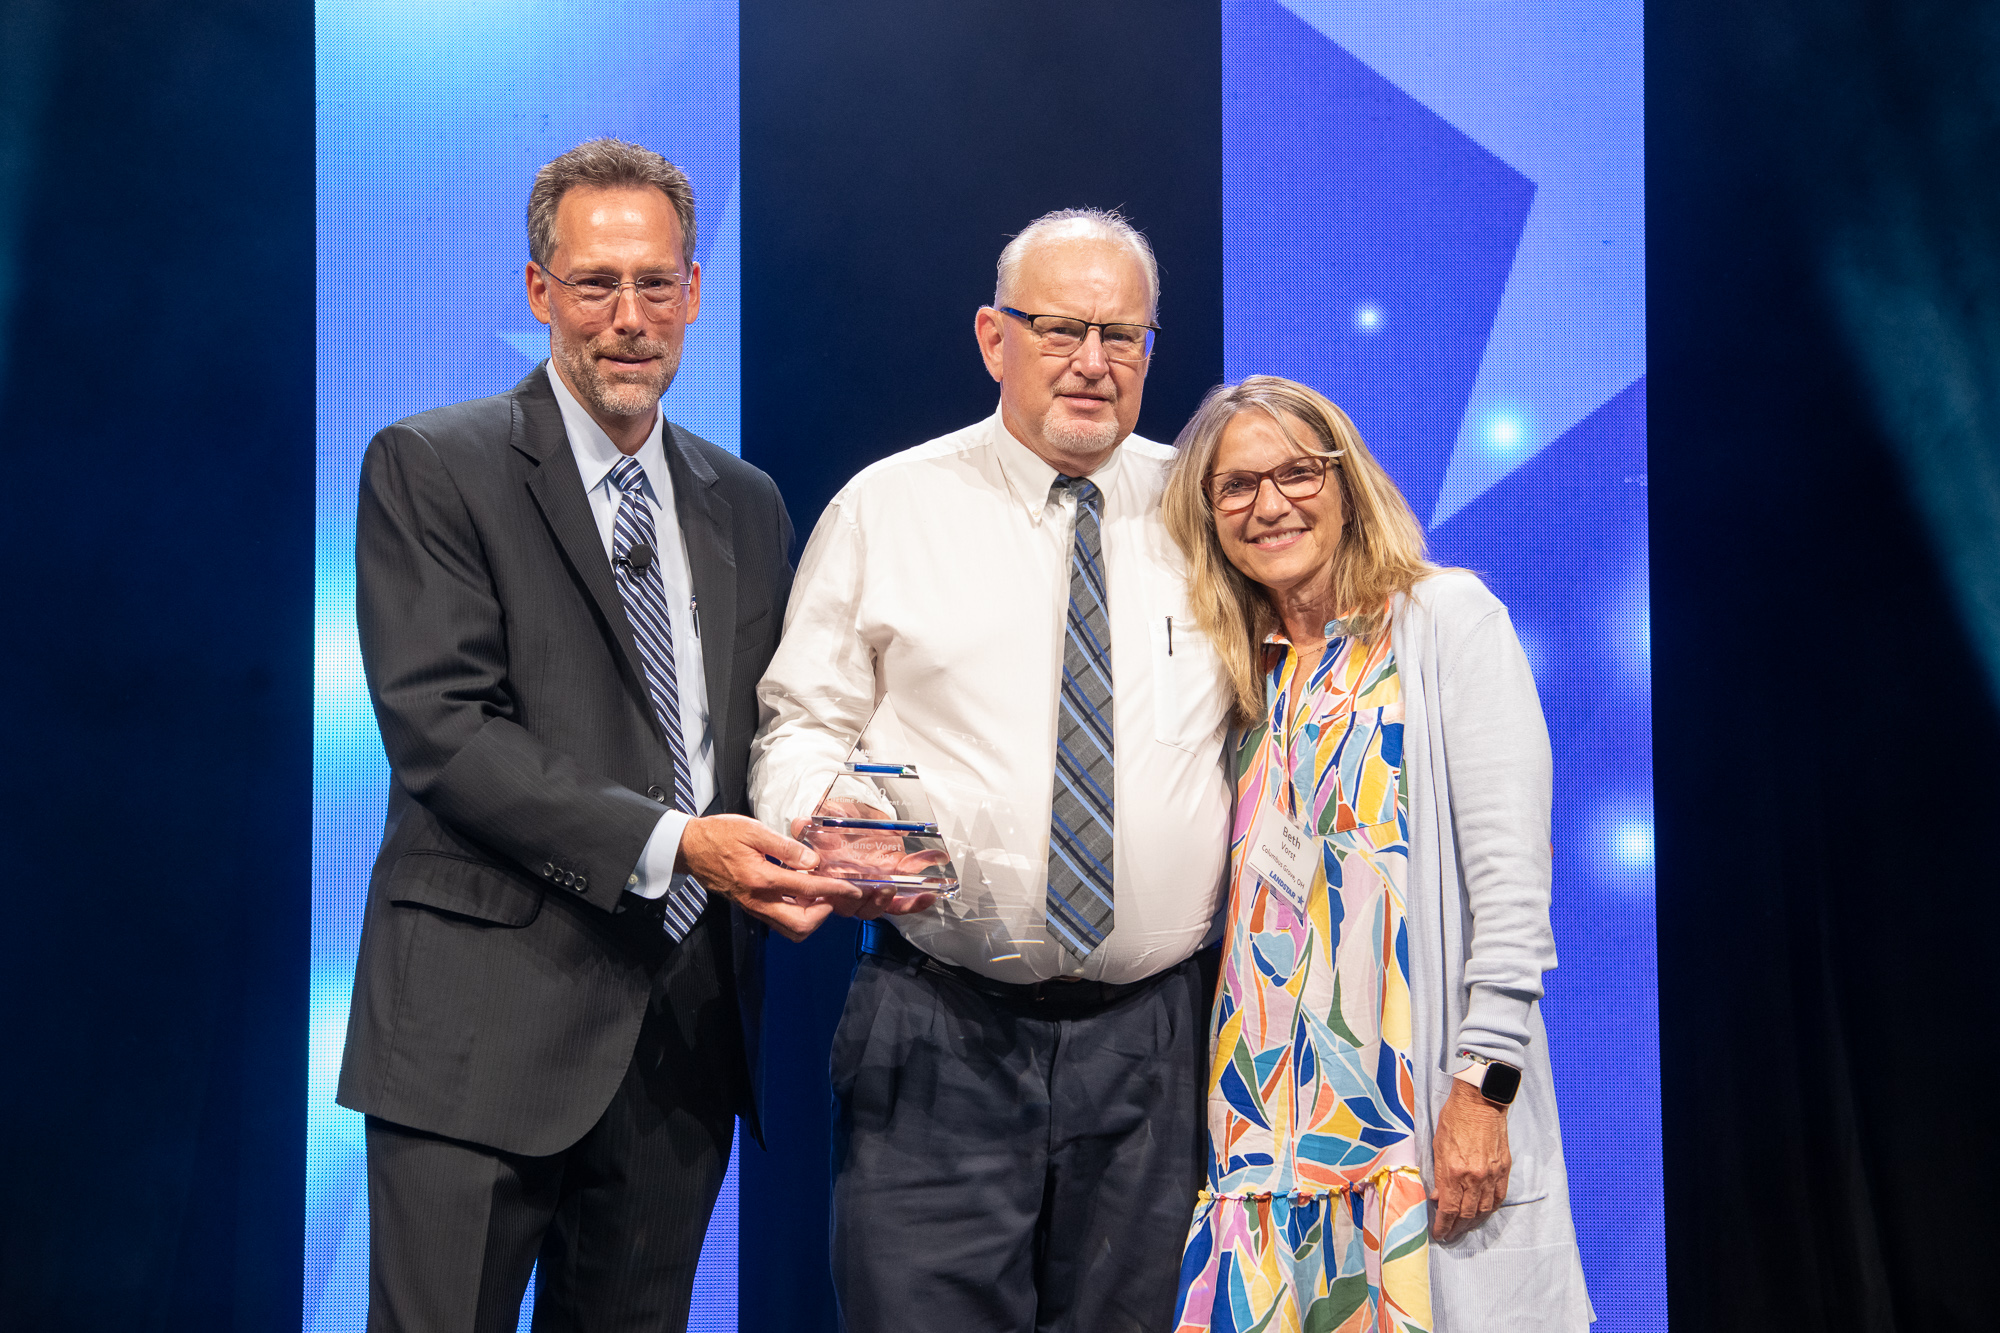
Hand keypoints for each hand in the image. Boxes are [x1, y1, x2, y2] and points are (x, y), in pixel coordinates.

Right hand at [675, 814, 867, 943]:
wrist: (690, 848)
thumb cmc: (719, 835)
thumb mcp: (753, 831)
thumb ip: (785, 848)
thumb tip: (813, 862)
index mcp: (761, 879)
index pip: (807, 889)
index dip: (834, 889)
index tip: (852, 889)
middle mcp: (758, 900)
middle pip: (800, 925)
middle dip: (823, 914)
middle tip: (833, 895)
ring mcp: (754, 908)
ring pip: (790, 929)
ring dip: (811, 918)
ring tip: (819, 896)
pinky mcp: (750, 908)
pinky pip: (779, 922)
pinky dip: (796, 915)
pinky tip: (802, 895)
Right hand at [791, 813, 938, 920]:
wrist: (854, 821)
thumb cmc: (838, 826)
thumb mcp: (823, 822)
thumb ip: (810, 826)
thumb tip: (800, 824)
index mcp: (826, 878)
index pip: (826, 894)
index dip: (833, 894)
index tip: (844, 887)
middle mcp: (845, 889)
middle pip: (851, 907)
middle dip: (865, 900)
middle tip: (878, 887)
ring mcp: (867, 892)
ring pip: (873, 909)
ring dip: (885, 902)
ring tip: (892, 887)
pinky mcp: (887, 890)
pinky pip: (898, 906)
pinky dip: (914, 903)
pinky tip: (928, 896)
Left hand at [1429, 1079, 1511, 1241]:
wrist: (1480, 1102)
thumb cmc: (1454, 1119)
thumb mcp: (1437, 1146)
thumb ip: (1439, 1175)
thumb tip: (1439, 1197)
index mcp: (1454, 1172)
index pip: (1449, 1210)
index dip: (1443, 1226)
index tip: (1440, 1233)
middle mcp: (1474, 1177)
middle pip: (1467, 1214)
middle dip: (1457, 1227)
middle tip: (1450, 1233)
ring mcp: (1491, 1174)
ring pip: (1484, 1209)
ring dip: (1473, 1221)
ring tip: (1465, 1226)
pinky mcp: (1504, 1168)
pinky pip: (1499, 1196)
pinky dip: (1491, 1208)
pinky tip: (1484, 1211)